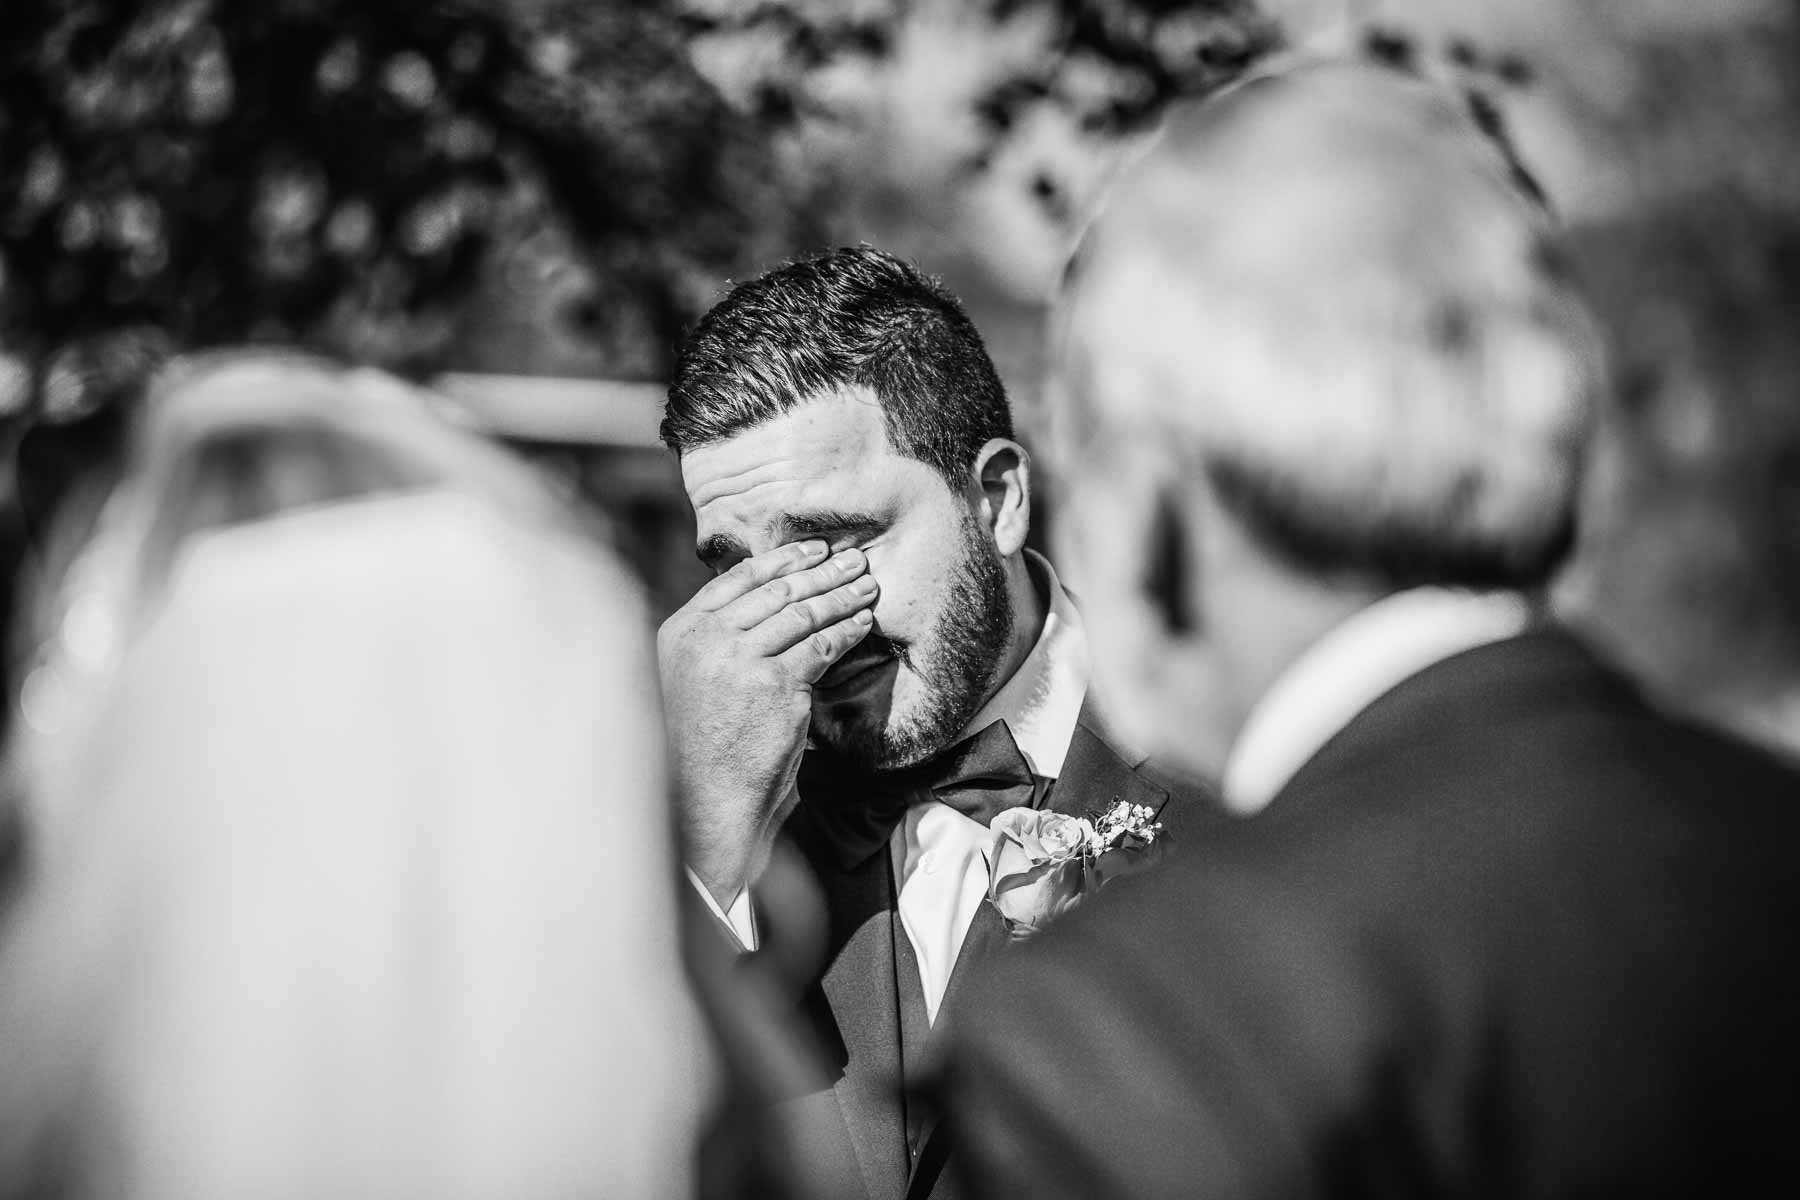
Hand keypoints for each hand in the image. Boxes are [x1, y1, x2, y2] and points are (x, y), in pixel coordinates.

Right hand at [658, 539, 877, 904]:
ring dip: (841, 597)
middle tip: (853, 561)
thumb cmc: (699, 753)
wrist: (701, 805)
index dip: (781, 561)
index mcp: (680, 634)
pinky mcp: (774, 686)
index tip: (812, 551)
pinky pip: (820, 648)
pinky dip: (846, 633)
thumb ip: (717, 647)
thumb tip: (765, 615)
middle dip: (821, 572)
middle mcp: (705, 640)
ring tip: (867, 588)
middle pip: (775, 591)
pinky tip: (862, 624)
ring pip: (802, 614)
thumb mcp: (692, 684)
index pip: (736, 580)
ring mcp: (739, 660)